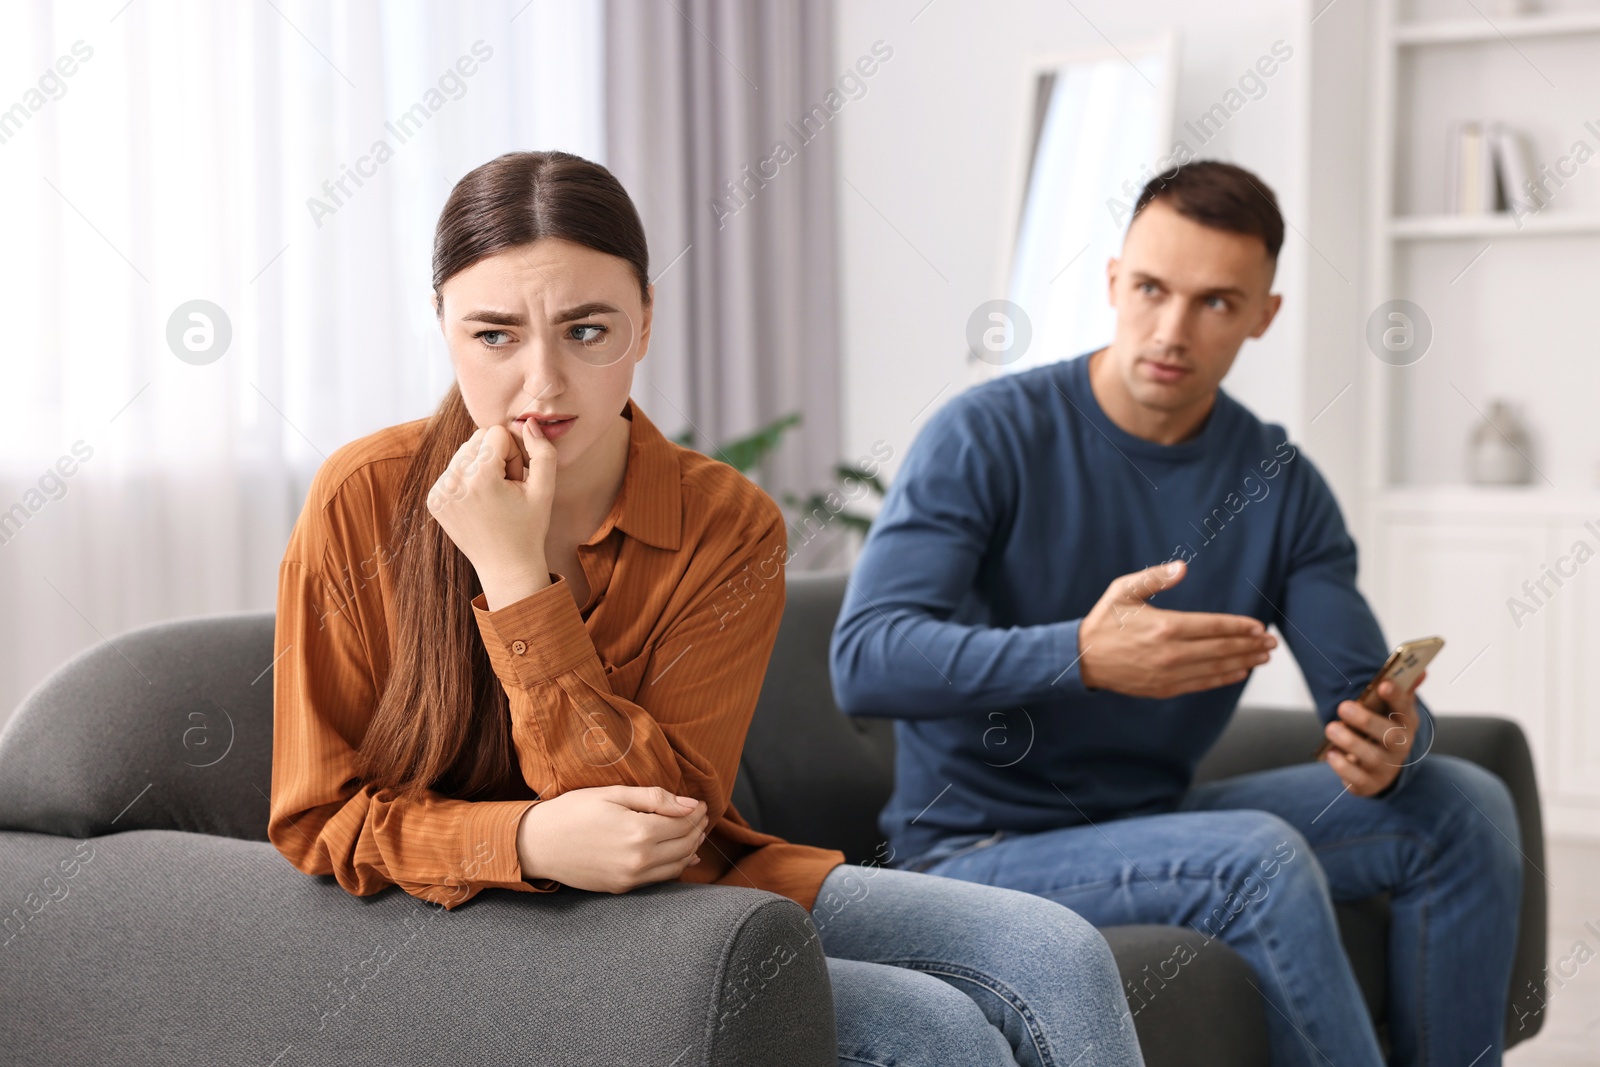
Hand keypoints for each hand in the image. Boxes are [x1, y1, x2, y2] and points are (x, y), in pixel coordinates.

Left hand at [426, 421, 555, 604]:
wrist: (505, 567)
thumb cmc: (529, 528)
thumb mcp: (545, 489)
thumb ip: (542, 450)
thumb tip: (529, 423)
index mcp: (480, 476)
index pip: (497, 433)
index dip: (513, 454)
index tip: (516, 481)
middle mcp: (454, 481)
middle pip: (477, 438)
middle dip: (495, 457)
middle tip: (505, 489)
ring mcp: (440, 491)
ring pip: (463, 452)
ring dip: (481, 467)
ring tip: (493, 497)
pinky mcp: (433, 500)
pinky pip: (452, 470)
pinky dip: (467, 480)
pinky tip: (479, 503)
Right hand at [516, 785, 708, 893]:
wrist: (539, 843)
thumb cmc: (573, 811)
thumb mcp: (613, 794)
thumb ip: (655, 799)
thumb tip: (690, 805)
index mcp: (639, 832)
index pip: (684, 824)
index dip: (696, 813)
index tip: (700, 803)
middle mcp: (639, 860)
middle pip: (684, 845)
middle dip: (697, 828)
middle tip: (700, 815)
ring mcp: (630, 878)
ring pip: (676, 865)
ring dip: (690, 848)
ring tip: (694, 832)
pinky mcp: (622, 888)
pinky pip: (659, 879)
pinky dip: (676, 866)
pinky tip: (682, 855)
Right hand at [1077, 560, 1276, 697]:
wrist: (1082, 658)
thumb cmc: (1104, 621)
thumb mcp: (1123, 590)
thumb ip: (1154, 577)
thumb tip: (1182, 567)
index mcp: (1164, 626)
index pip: (1213, 626)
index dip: (1239, 627)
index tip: (1259, 627)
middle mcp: (1170, 652)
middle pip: (1221, 649)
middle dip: (1249, 646)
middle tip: (1271, 643)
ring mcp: (1168, 673)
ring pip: (1215, 668)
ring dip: (1243, 662)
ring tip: (1262, 658)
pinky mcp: (1164, 688)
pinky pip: (1201, 684)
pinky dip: (1223, 679)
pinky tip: (1239, 673)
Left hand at [1321, 672, 1423, 796]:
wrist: (1382, 768)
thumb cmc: (1383, 729)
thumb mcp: (1392, 711)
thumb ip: (1402, 690)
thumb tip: (1421, 671)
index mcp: (1406, 724)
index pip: (1405, 709)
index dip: (1396, 697)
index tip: (1383, 684)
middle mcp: (1400, 747)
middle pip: (1389, 735)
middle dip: (1366, 720)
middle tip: (1343, 706)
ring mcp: (1386, 767)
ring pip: (1371, 757)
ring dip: (1350, 742)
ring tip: (1331, 728)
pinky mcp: (1369, 784)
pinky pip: (1357, 778)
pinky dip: (1342, 766)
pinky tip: (1330, 754)